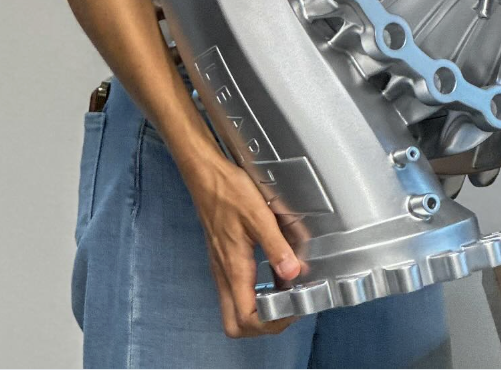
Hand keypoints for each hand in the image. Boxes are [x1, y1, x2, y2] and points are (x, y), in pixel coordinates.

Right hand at [182, 142, 310, 338]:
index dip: (271, 323)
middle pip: (236, 324)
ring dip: (261, 308)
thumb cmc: (228, 191)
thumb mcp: (259, 215)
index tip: (292, 308)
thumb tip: (294, 273)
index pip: (246, 319)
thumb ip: (277, 246)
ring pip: (236, 308)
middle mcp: (224, 274)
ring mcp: (221, 268)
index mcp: (233, 268)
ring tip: (286, 291)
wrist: (206, 175)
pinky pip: (237, 290)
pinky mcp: (223, 259)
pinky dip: (256, 292)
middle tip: (287, 307)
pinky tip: (274, 274)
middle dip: (263, 325)